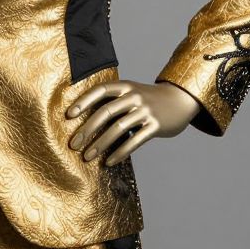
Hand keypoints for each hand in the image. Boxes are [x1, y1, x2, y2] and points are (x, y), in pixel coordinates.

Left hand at [65, 79, 200, 165]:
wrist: (180, 100)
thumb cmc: (148, 99)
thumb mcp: (131, 92)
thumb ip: (113, 100)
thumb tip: (84, 118)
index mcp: (125, 86)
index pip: (100, 90)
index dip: (83, 101)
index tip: (69, 115)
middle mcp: (134, 96)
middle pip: (106, 112)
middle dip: (87, 129)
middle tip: (73, 144)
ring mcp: (146, 110)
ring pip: (118, 128)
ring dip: (100, 144)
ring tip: (87, 157)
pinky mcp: (156, 125)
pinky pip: (135, 141)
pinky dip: (120, 152)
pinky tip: (109, 162)